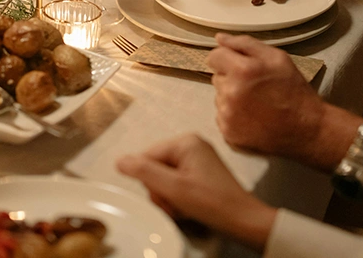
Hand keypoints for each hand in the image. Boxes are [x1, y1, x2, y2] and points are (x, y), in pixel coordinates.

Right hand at [117, 134, 275, 249]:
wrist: (242, 220)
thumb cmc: (213, 203)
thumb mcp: (174, 189)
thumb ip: (145, 173)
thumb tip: (120, 160)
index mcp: (185, 142)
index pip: (147, 157)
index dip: (150, 181)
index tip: (165, 195)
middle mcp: (191, 145)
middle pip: (155, 168)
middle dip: (161, 192)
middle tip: (176, 204)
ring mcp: (196, 159)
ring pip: (164, 180)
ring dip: (169, 198)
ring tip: (184, 207)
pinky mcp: (200, 173)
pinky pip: (176, 184)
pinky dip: (178, 199)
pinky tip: (189, 208)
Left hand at [208, 33, 324, 159]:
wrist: (306, 128)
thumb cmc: (293, 89)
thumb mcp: (276, 57)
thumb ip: (245, 44)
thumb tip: (219, 38)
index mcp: (242, 70)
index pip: (214, 56)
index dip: (227, 58)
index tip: (241, 65)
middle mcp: (230, 93)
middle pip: (216, 77)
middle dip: (231, 77)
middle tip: (254, 85)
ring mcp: (227, 115)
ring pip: (219, 97)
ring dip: (231, 96)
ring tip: (255, 102)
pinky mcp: (228, 133)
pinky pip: (222, 116)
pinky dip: (233, 114)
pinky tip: (252, 116)